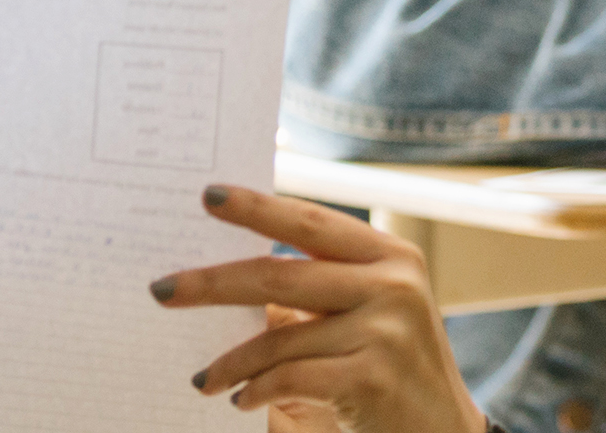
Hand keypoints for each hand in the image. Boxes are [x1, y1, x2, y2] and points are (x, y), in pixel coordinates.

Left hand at [153, 186, 485, 432]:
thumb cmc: (391, 365)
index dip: (256, 208)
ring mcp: (386, 332)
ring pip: (279, 337)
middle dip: (211, 283)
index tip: (207, 196)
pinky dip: (255, 389)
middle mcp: (393, 285)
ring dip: (229, 362)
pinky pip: (290, 377)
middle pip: (280, 273)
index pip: (310, 221)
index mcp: (391, 256)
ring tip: (203, 378)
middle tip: (161, 289)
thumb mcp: (369, 312)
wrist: (443, 432)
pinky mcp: (372, 378)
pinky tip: (240, 399)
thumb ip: (317, 286)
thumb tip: (227, 273)